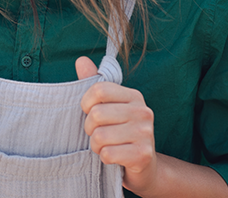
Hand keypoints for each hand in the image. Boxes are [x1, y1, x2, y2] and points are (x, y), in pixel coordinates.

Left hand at [76, 56, 157, 195]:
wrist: (145, 167)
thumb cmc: (120, 133)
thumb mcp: (107, 107)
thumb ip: (94, 84)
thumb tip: (81, 60)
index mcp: (133, 96)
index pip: (98, 89)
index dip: (86, 104)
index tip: (89, 112)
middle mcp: (143, 111)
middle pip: (96, 114)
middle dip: (89, 128)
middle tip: (98, 134)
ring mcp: (146, 133)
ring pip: (99, 136)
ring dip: (96, 145)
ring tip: (106, 145)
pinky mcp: (143, 154)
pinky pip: (107, 154)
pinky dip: (104, 158)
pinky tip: (114, 157)